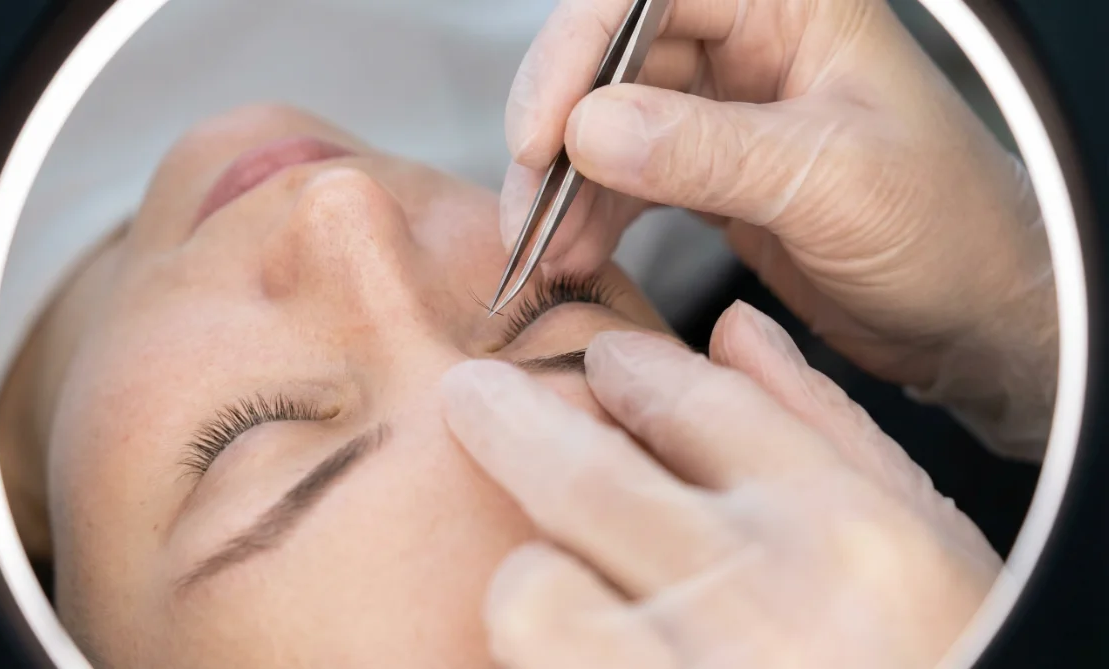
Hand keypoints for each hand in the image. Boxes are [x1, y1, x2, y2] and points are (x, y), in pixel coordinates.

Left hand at [441, 301, 1001, 667]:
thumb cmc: (948, 652)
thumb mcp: (927, 540)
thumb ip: (824, 427)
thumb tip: (736, 330)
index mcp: (845, 530)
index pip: (697, 405)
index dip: (629, 369)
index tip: (601, 361)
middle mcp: (763, 598)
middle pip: (585, 475)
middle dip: (507, 420)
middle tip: (471, 396)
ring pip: (536, 591)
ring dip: (532, 569)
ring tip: (547, 571)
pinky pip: (543, 665)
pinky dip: (549, 645)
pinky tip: (577, 639)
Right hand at [500, 0, 1055, 458]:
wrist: (973, 312)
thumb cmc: (947, 226)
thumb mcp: (830, 180)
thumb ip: (709, 151)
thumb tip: (591, 129)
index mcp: (793, 3)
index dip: (579, 49)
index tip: (543, 130)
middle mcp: (750, 42)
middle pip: (610, 57)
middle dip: (558, 129)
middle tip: (530, 196)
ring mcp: (723, 109)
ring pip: (606, 122)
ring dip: (565, 185)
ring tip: (547, 248)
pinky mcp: (707, 170)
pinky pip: (623, 178)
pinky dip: (591, 216)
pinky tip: (576, 254)